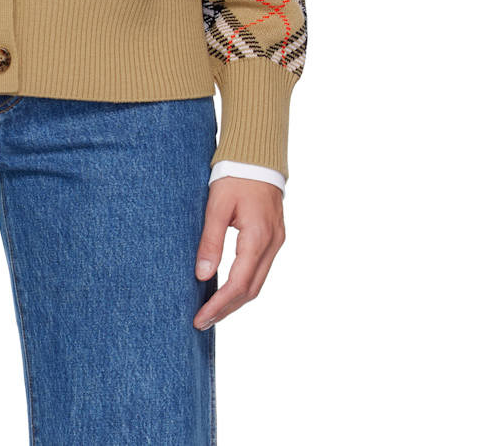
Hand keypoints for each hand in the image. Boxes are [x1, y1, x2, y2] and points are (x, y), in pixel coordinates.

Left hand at [193, 176, 284, 328]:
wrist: (257, 156)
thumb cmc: (235, 176)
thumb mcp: (217, 205)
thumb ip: (210, 241)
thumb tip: (202, 275)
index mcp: (258, 237)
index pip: (239, 283)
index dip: (219, 305)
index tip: (201, 318)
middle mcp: (272, 244)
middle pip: (251, 290)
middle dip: (227, 309)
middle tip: (202, 321)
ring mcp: (276, 242)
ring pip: (258, 283)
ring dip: (236, 300)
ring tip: (212, 311)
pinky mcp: (274, 238)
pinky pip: (260, 270)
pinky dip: (244, 284)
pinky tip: (227, 288)